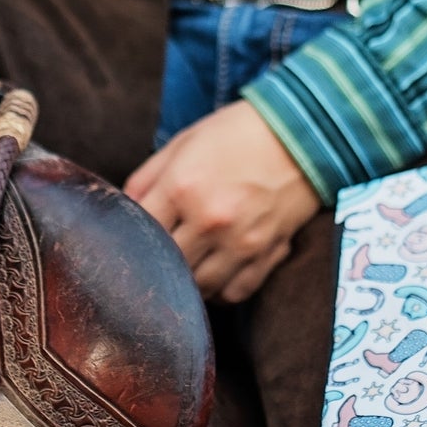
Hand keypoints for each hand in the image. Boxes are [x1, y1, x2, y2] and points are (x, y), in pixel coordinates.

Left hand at [124, 102, 320, 303]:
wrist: (302, 133)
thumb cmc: (236, 134)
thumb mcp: (182, 143)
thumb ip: (146, 178)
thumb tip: (124, 211)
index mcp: (182, 187)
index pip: (140, 232)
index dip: (131, 237)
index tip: (132, 238)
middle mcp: (210, 220)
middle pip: (167, 266)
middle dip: (159, 262)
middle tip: (158, 255)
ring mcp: (241, 242)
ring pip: (199, 287)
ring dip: (188, 281)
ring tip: (188, 264)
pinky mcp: (267, 254)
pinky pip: (235, 292)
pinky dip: (221, 289)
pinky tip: (216, 271)